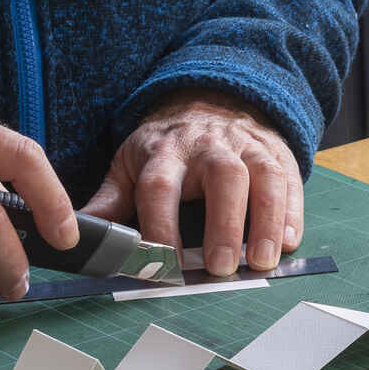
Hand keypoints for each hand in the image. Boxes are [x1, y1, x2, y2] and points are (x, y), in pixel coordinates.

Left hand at [80, 88, 301, 275]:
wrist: (210, 101)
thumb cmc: (169, 147)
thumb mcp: (133, 165)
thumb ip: (111, 202)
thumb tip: (75, 235)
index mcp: (166, 151)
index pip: (160, 186)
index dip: (161, 224)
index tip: (163, 264)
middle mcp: (209, 145)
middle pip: (221, 177)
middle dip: (222, 223)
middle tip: (220, 268)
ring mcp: (247, 146)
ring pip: (263, 176)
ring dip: (266, 220)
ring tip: (262, 261)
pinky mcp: (276, 152)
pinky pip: (290, 178)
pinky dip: (294, 210)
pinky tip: (291, 240)